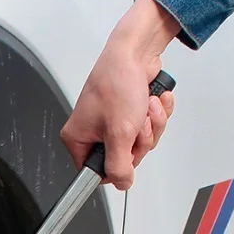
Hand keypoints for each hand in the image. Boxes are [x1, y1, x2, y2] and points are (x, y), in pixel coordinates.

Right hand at [61, 0, 178, 190]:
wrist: (135, 50)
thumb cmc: (117, 82)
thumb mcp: (119, 134)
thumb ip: (120, 166)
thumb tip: (122, 183)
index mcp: (78, 139)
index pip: (96, 171)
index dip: (117, 165)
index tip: (127, 152)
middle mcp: (91, 131)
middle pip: (122, 156)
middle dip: (140, 140)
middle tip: (138, 124)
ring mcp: (110, 120)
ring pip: (137, 141)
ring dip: (151, 124)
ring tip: (146, 106)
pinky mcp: (128, 110)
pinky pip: (146, 124)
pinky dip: (155, 113)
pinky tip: (152, 99)